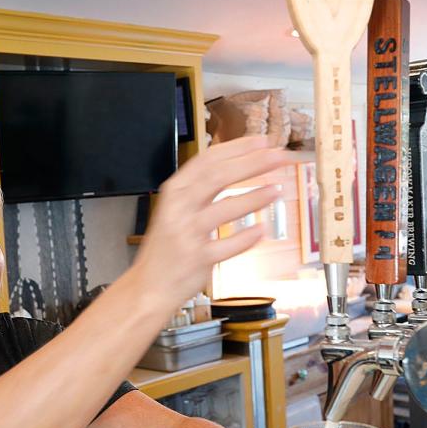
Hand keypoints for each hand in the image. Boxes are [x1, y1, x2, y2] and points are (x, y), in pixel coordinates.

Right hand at [132, 136, 291, 312]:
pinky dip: (246, 238)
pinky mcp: (197, 258)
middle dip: (252, 163)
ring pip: (225, 208)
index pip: (208, 160)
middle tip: (279, 156)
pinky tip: (261, 230)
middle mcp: (179, 208)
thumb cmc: (167, 248)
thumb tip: (236, 166)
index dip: (237, 148)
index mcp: (175, 191)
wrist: (148, 286)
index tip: (262, 141)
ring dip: (254, 197)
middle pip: (218, 177)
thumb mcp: (177, 210)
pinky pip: (227, 245)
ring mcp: (187, 233)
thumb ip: (201, 190)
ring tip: (277, 189)